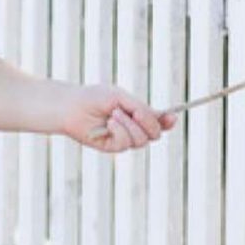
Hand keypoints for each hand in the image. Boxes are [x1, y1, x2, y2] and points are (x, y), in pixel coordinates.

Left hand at [60, 83, 175, 153]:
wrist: (71, 106)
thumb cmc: (95, 97)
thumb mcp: (122, 98)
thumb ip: (141, 108)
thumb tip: (161, 116)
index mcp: (138, 114)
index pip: (159, 121)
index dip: (168, 121)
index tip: (173, 117)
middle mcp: (134, 128)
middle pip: (155, 134)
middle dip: (149, 123)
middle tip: (136, 112)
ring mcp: (124, 139)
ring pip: (142, 140)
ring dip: (130, 126)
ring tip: (114, 114)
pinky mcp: (112, 147)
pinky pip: (126, 143)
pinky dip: (120, 131)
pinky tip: (110, 122)